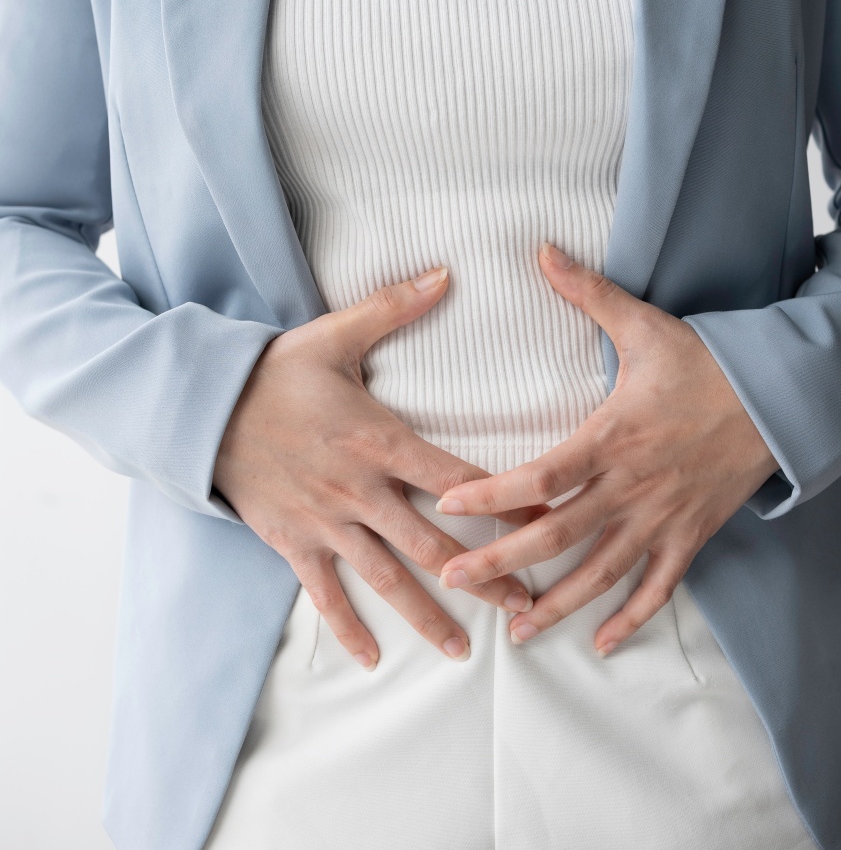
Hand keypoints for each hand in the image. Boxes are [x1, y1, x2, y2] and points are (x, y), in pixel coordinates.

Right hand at [213, 265, 548, 670]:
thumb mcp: (334, 336)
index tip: (545, 522)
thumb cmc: (274, 373)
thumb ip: (393, 307)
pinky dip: (346, 626)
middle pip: (434, 544)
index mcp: (379, 441)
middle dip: (483, 577)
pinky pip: (324, 593)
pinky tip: (370, 658)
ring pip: (386, 579)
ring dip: (427, 616)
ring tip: (464, 649)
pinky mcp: (293, 542)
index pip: (458, 478)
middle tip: (524, 605)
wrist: (203, 408)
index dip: (505, 501)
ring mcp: (326, 522)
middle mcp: (360, 491)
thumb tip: (445, 273)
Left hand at [433, 242, 779, 656]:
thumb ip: (588, 293)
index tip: (447, 505)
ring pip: (601, 573)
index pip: (540, 474)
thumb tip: (542, 250)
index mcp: (612, 438)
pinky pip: (659, 588)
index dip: (492, 494)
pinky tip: (603, 642)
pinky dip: (632, 618)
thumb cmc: (706, 364)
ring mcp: (662, 518)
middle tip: (453, 581)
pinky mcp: (690, 536)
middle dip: (501, 561)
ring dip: (557, 604)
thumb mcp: (645, 326)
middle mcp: (631, 487)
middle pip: (557, 534)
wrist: (778, 399)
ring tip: (516, 631)